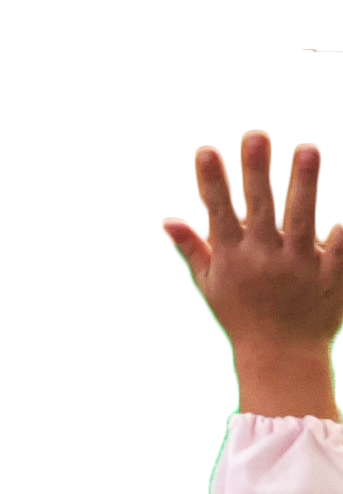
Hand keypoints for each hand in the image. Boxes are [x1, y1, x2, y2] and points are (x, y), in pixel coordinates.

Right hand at [162, 132, 341, 419]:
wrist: (280, 357)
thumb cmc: (241, 318)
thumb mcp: (210, 284)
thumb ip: (193, 248)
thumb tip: (167, 220)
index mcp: (233, 258)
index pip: (219, 212)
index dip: (212, 181)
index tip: (207, 151)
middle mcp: (264, 259)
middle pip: (262, 208)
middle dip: (257, 172)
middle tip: (256, 136)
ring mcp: (299, 267)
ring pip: (302, 219)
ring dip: (305, 183)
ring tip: (309, 148)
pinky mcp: (330, 277)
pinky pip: (341, 247)